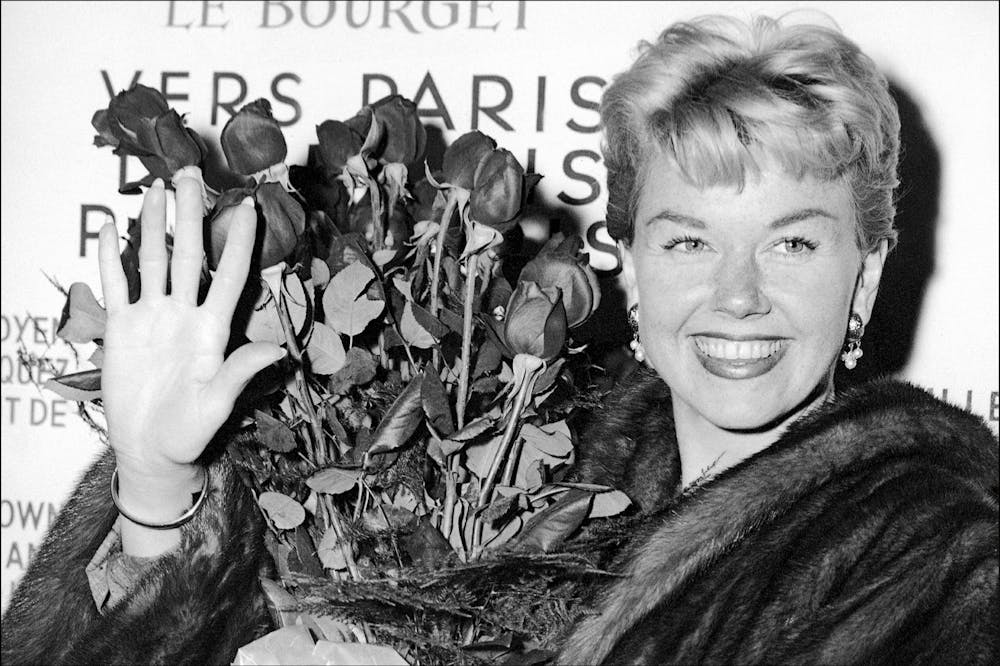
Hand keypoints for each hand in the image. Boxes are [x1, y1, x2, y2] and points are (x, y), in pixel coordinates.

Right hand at [98, 176, 284, 488]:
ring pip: (153, 260)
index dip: (239, 242)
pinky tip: (109, 231)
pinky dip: (111, 260)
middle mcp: (185, 314)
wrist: (150, 449)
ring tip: (156, 189)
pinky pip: (116, 286)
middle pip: (189, 254)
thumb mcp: (217, 403)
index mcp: (213, 329)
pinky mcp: (122, 328)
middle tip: (192, 174)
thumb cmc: (190, 431)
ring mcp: (153, 317)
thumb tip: (278, 351)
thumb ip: (240, 372)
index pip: (230, 275)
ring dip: (153, 225)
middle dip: (191, 215)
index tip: (248, 206)